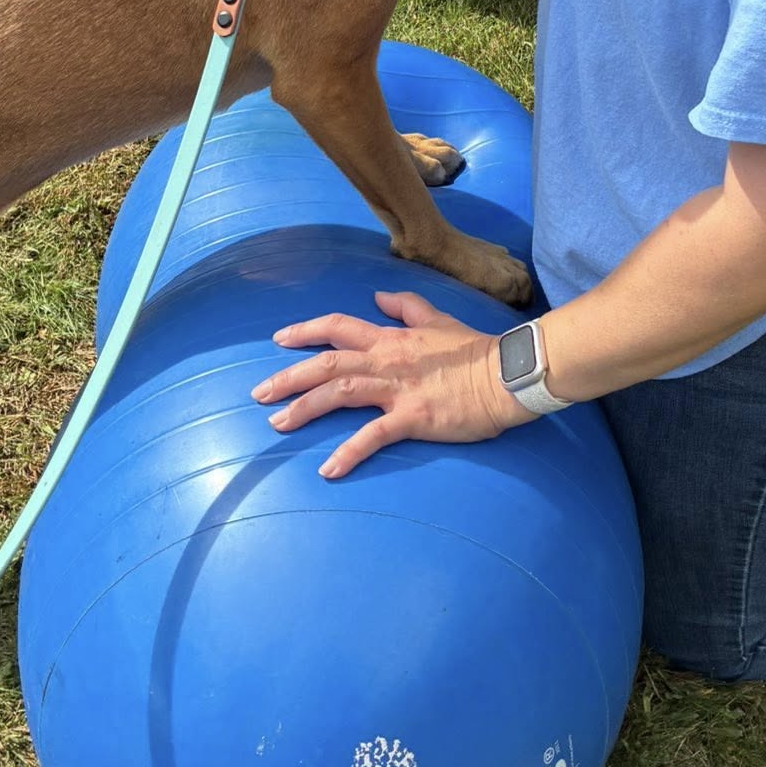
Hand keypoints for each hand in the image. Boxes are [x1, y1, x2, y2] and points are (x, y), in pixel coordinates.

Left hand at [253, 290, 531, 479]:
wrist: (506, 375)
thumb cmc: (475, 350)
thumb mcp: (438, 319)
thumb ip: (407, 306)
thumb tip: (378, 296)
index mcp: (390, 337)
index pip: (338, 327)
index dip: (306, 331)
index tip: (279, 339)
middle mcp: (386, 359)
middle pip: (327, 364)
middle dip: (289, 378)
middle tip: (259, 395)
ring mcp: (398, 389)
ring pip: (340, 394)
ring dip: (305, 408)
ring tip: (278, 424)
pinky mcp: (413, 418)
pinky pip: (373, 436)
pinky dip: (348, 453)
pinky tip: (328, 470)